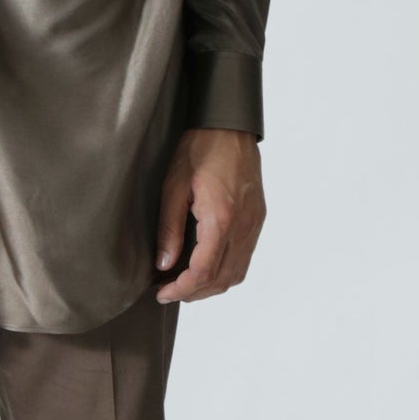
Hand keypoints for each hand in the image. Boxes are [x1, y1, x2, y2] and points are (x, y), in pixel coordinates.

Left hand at [153, 127, 265, 302]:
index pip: (203, 271)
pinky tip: (206, 267)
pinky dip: (225, 271)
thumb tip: (164, 264)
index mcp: (221, 219)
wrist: (230, 127)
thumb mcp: (173, 186)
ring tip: (184, 284)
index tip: (161, 293)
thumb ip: (169, 228)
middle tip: (168, 291)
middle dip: (193, 292)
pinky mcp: (257, 219)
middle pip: (222, 279)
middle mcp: (242, 226)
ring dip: (210, 286)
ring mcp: (253, 224)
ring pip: (236, 274)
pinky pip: (244, 258)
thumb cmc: (200, 149)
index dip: (180, 288)